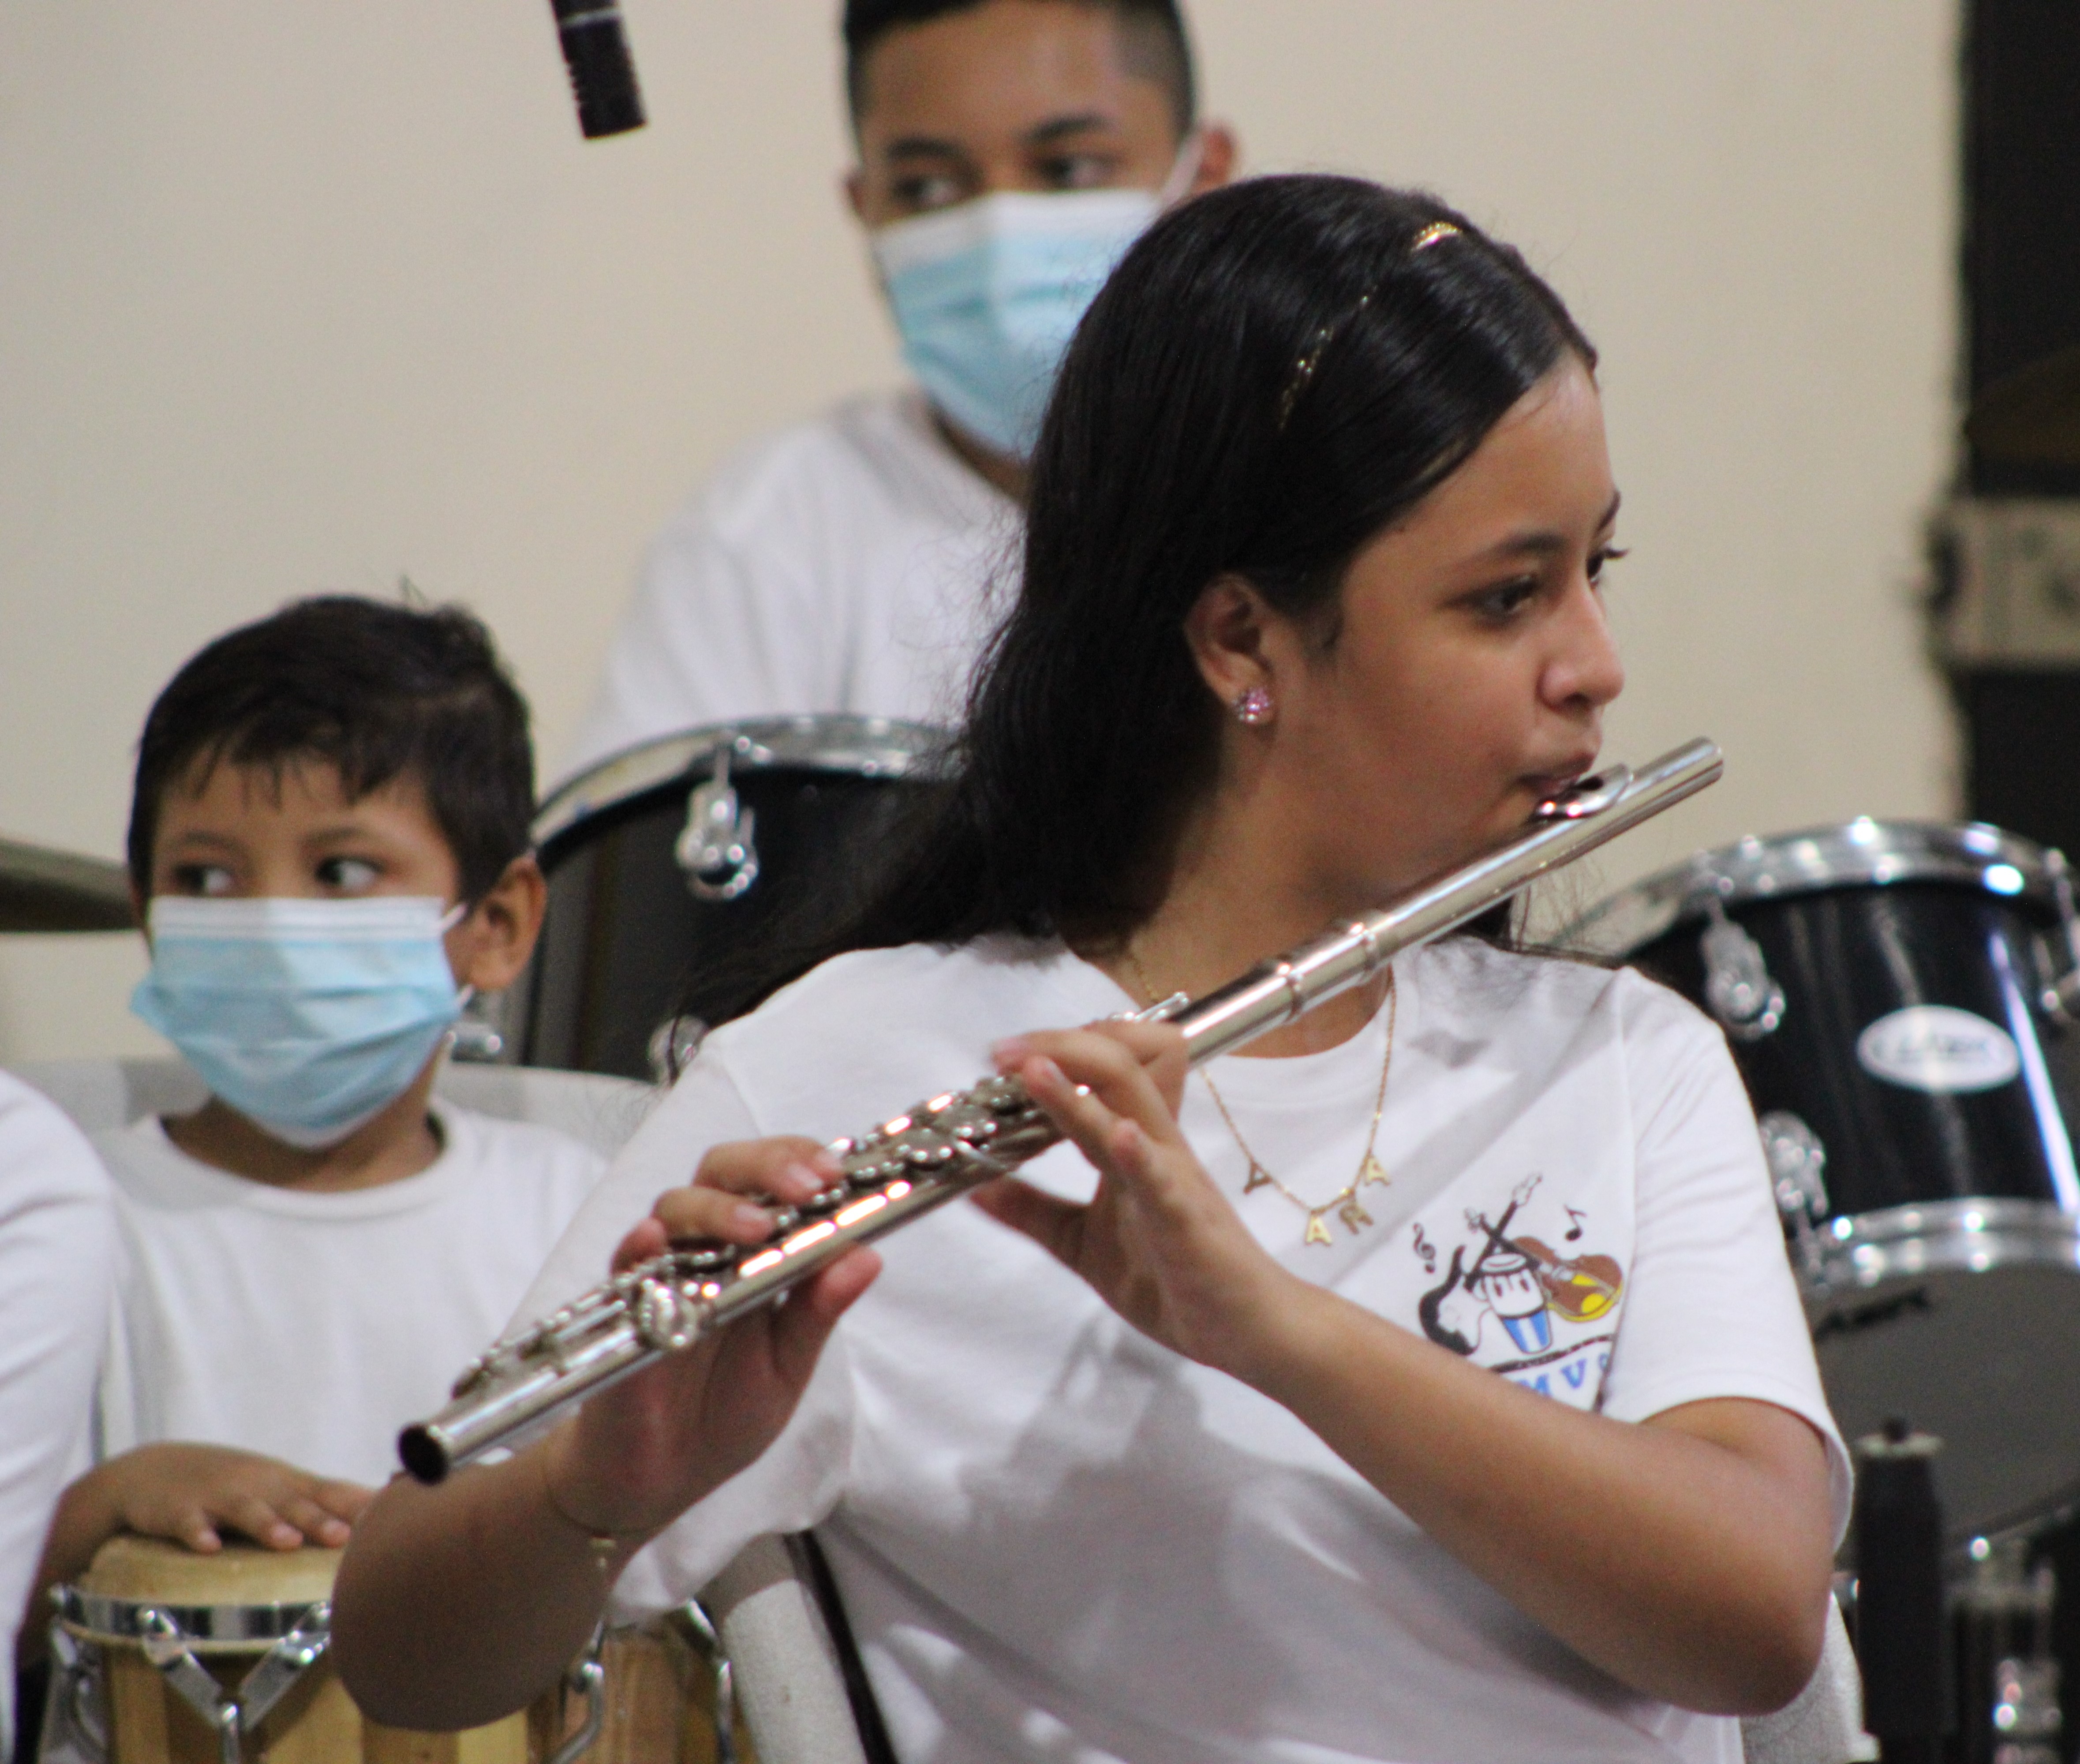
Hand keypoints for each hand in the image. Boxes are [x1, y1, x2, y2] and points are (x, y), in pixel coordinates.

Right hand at [98, 1442, 371, 1551]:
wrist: (152, 1470)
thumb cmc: (232, 1486)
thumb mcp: (276, 1489)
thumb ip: (322, 1504)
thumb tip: (377, 1516)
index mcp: (285, 1484)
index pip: (330, 1493)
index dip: (358, 1506)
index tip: (390, 1517)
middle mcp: (258, 1486)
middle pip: (294, 1504)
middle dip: (321, 1520)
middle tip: (346, 1538)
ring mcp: (217, 1496)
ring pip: (246, 1511)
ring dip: (267, 1525)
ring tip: (287, 1542)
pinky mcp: (178, 1510)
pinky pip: (188, 1523)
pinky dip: (198, 1533)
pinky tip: (208, 1547)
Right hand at [543, 1137, 878, 1539]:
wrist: (661, 1479)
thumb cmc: (723, 1413)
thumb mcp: (788, 1364)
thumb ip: (819, 1310)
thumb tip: (867, 1255)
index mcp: (752, 1254)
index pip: (773, 1180)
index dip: (802, 1160)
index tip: (839, 1171)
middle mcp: (706, 1251)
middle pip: (724, 1172)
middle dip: (767, 1166)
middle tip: (808, 1186)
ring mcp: (661, 1275)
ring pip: (676, 1207)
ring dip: (718, 1207)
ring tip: (757, 1227)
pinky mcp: (623, 1312)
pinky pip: (624, 1268)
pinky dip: (638, 1247)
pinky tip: (654, 1239)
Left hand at [972, 1020, 1300, 1381]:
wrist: (1246, 1332)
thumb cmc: (1173, 1282)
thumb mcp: (1083, 1243)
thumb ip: (1035, 1212)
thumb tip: (976, 1189)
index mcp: (1135, 1146)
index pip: (1105, 1070)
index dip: (1055, 1049)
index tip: (1000, 1055)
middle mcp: (1157, 1147)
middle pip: (1119, 1066)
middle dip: (1059, 1047)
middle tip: (1000, 1053)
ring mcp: (1173, 1180)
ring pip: (1135, 1109)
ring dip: (1081, 1088)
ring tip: (1035, 1068)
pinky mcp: (1186, 1223)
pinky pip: (1164, 1181)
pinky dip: (1139, 1156)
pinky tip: (1119, 1138)